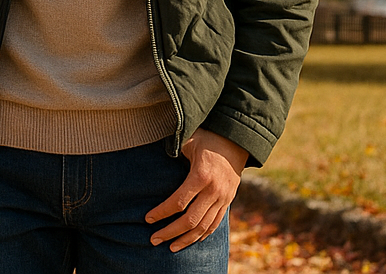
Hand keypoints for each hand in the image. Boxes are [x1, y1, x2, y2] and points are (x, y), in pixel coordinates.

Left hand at [145, 128, 247, 251]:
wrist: (237, 141)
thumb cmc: (207, 138)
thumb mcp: (189, 142)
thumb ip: (175, 151)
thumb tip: (158, 157)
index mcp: (200, 176)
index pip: (178, 202)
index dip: (162, 212)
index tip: (148, 218)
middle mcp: (213, 191)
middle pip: (190, 220)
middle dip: (170, 232)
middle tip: (154, 239)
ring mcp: (222, 199)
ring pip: (203, 227)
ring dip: (186, 239)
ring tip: (170, 247)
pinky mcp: (227, 202)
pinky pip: (215, 224)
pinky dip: (203, 235)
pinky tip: (191, 241)